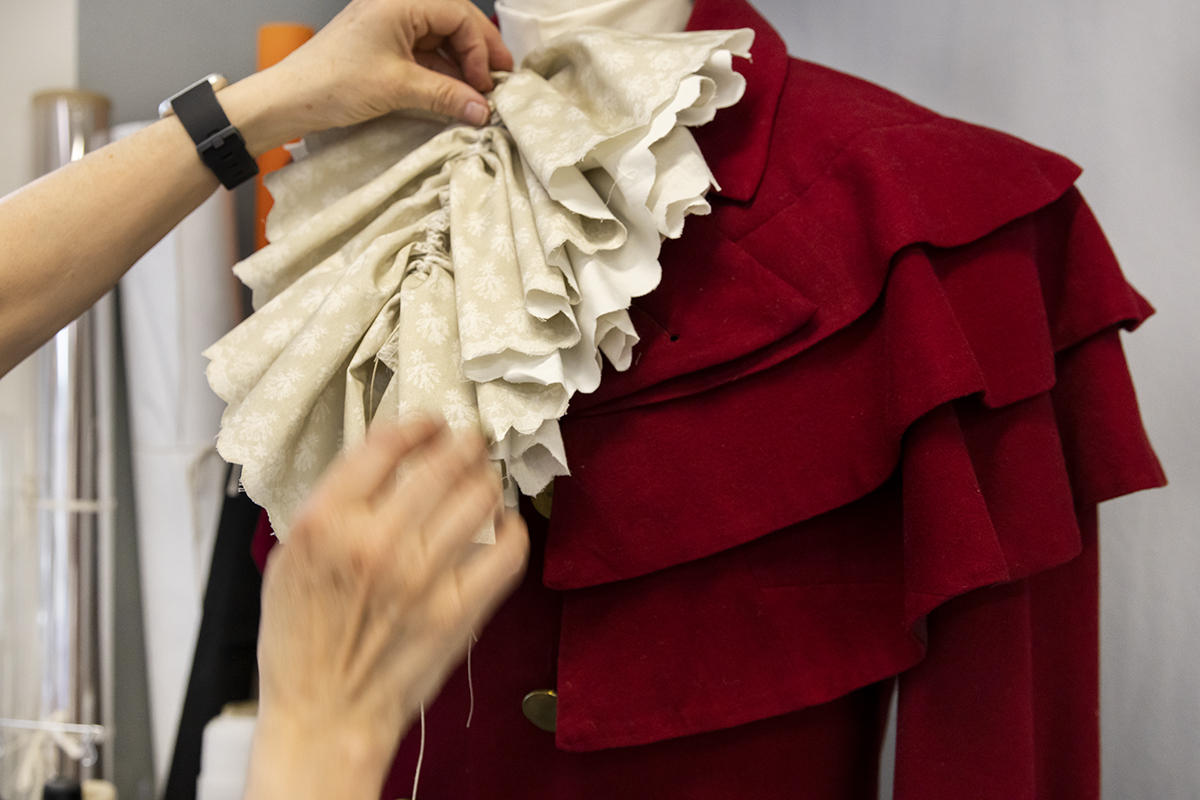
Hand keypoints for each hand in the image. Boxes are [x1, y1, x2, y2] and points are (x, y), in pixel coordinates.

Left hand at [221, 0, 512, 155]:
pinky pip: (425, 57)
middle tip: (499, 83)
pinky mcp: (384, 49)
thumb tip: (484, 109)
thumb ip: (446, 95)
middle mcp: (397, 7)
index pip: (459, 15)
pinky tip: (456, 97)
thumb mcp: (398, 88)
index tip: (488, 82)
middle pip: (454, 24)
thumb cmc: (333, 83)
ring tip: (479, 96)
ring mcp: (390, 28)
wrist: (290, 99)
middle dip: (478, 54)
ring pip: (441, 42)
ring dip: (462, 68)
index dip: (481, 48)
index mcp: (401, 2)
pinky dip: (443, 76)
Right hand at [244, 417, 528, 799]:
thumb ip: (333, 505)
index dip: (418, 425)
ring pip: (480, 497)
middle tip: (469, 441)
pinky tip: (502, 526)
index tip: (431, 424)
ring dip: (487, 480)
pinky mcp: (459, 610)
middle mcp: (375, 544)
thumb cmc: (302, 640)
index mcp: (325, 523)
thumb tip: (384, 457)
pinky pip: (508, 550)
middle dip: (464, 443)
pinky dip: (512, 529)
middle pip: (443, 463)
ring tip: (484, 481)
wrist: (324, 712)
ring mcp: (421, 578)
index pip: (385, 445)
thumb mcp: (292, 556)